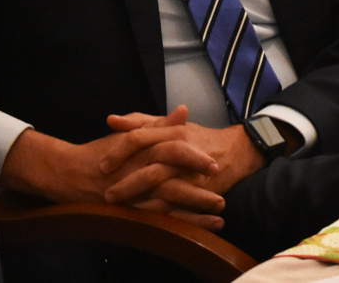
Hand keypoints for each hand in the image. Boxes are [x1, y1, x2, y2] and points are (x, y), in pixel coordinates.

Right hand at [0, 106, 226, 228]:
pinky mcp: (128, 212)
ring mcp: (133, 195)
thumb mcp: (131, 135)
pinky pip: (157, 222)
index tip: (215, 162)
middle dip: (199, 190)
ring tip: (220, 215)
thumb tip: (183, 110)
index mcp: (143, 150)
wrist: (68, 173)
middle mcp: (139, 173)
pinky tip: (198, 230)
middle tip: (223, 194)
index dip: (194, 158)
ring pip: (168, 206)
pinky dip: (179, 226)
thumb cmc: (102, 152)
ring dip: (195, 212)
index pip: (173, 151)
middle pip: (173, 182)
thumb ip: (159, 124)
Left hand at [100, 107, 264, 214]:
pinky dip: (161, 211)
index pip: (138, 139)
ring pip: (160, 186)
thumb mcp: (171, 125)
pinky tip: (144, 218)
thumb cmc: (199, 138)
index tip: (101, 166)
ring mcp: (189, 171)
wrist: (236, 151)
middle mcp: (179, 150)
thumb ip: (141, 122)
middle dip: (126, 183)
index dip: (118, 152)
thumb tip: (112, 119)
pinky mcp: (199, 188)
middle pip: (148, 167)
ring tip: (120, 208)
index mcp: (170, 132)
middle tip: (106, 194)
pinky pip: (177, 203)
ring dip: (139, 198)